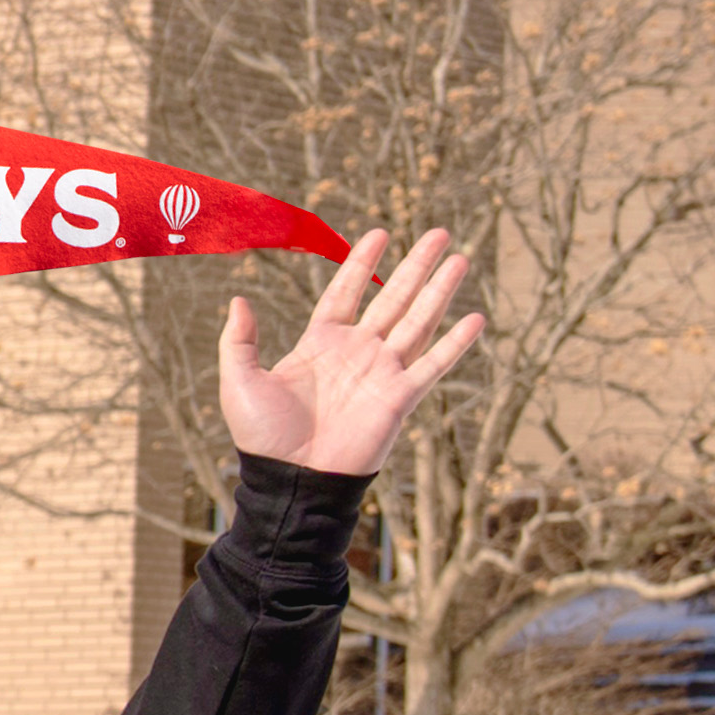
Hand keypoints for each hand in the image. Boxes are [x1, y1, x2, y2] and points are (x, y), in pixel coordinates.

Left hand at [217, 227, 478, 478]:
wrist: (291, 481)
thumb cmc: (263, 438)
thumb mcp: (239, 382)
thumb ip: (239, 341)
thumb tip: (238, 300)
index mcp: (320, 343)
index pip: (346, 292)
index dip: (362, 263)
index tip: (381, 233)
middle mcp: (356, 352)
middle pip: (393, 298)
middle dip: (417, 266)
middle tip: (441, 234)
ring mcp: (381, 372)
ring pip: (418, 321)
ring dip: (440, 291)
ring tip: (461, 259)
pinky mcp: (400, 397)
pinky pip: (433, 364)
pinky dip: (455, 343)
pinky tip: (476, 318)